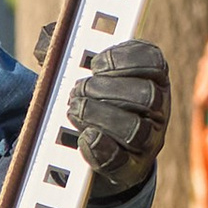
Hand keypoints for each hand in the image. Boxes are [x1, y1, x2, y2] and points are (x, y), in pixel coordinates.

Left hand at [69, 38, 168, 193]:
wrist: (92, 156)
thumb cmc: (92, 105)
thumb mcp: (84, 76)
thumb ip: (69, 54)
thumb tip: (49, 37)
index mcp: (152, 80)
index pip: (153, 62)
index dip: (123, 59)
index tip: (95, 64)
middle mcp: (158, 110)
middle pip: (146, 95)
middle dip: (106, 89)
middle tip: (77, 90)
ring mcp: (148, 142)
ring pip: (136, 129)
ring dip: (100, 116)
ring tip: (74, 110)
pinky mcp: (131, 170)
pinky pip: (120, 161)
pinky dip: (100, 148)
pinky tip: (84, 137)